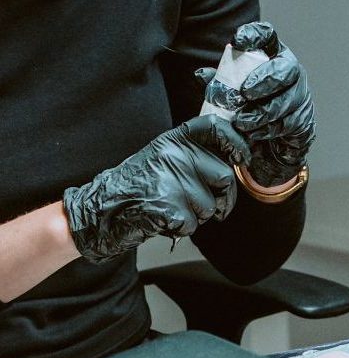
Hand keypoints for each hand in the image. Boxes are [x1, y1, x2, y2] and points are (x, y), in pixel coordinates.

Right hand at [64, 116, 250, 262]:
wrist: (98, 211)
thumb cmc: (137, 188)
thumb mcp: (164, 159)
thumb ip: (195, 156)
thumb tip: (236, 162)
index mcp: (174, 140)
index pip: (216, 127)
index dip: (237, 142)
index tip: (242, 158)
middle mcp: (173, 154)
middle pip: (224, 177)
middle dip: (221, 198)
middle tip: (200, 204)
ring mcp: (169, 179)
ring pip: (210, 205)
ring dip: (196, 216)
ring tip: (170, 208)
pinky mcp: (166, 205)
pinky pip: (193, 224)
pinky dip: (180, 229)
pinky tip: (160, 220)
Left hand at [197, 21, 313, 187]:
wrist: (266, 140)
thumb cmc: (246, 107)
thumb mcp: (230, 91)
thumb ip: (219, 82)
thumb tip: (202, 74)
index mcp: (269, 54)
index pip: (266, 35)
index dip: (254, 35)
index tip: (238, 41)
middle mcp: (290, 70)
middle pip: (285, 69)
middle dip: (265, 81)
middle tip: (245, 93)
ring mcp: (301, 94)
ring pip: (289, 100)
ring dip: (264, 112)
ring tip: (243, 121)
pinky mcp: (306, 118)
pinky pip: (292, 123)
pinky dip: (271, 130)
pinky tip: (256, 133)